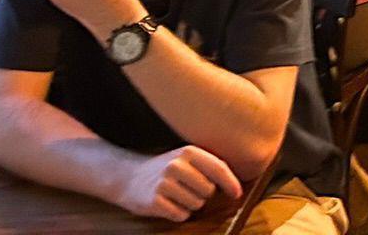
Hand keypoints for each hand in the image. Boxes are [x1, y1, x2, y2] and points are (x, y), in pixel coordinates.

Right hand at [117, 146, 241, 220]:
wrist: (129, 178)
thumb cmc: (168, 170)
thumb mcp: (187, 159)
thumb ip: (210, 166)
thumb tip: (238, 184)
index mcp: (188, 152)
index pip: (218, 168)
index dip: (231, 183)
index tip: (237, 194)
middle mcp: (176, 165)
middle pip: (208, 190)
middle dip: (203, 195)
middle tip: (188, 189)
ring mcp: (163, 183)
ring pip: (196, 205)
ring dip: (190, 205)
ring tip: (176, 195)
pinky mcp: (154, 201)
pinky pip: (180, 215)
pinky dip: (178, 214)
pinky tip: (168, 204)